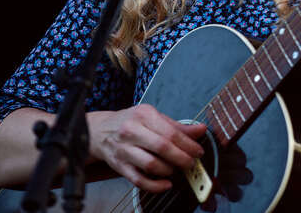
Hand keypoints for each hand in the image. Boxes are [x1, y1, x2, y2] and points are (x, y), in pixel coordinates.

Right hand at [87, 104, 205, 191]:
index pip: (170, 132)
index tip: (198, 151)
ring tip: (176, 169)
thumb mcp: (152, 117)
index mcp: (143, 115)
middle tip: (191, 163)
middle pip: (162, 147)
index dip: (188, 144)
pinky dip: (155, 185)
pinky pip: (139, 180)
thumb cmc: (130, 122)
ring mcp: (124, 150)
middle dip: (182, 158)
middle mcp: (132, 131)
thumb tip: (201, 130)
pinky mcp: (119, 166)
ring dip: (169, 170)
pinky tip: (166, 184)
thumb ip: (177, 126)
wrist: (100, 131)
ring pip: (151, 164)